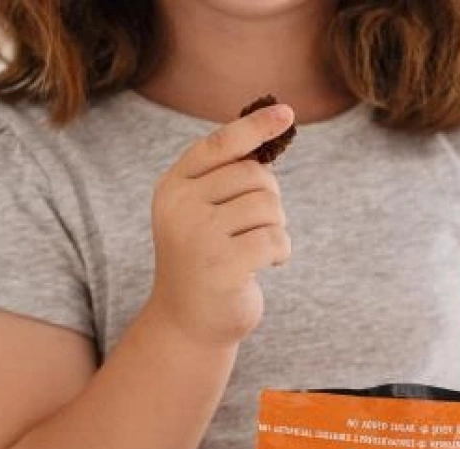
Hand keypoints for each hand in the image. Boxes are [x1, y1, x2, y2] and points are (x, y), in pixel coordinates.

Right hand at [146, 101, 294, 347]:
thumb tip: (271, 128)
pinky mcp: (223, 266)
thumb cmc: (205, 262)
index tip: (287, 113)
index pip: (219, 146)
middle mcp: (181, 208)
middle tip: (259, 226)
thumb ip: (227, 177)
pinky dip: (281, 251)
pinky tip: (266, 265)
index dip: (254, 127)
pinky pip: (275, 239)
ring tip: (259, 248)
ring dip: (276, 227)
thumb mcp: (205, 214)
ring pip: (268, 206)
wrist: (187, 324)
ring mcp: (199, 237)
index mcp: (173, 187)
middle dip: (270, 199)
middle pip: (254, 175)